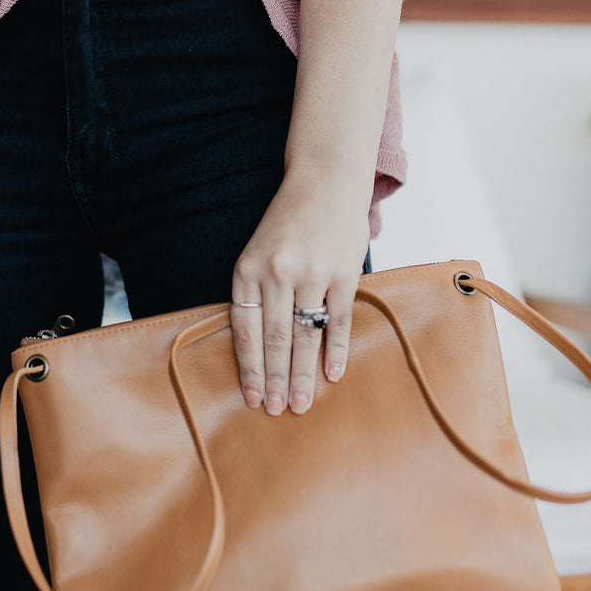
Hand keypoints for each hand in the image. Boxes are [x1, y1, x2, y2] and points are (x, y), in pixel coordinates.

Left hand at [230, 170, 371, 415]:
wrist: (325, 179)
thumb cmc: (286, 223)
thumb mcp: (256, 253)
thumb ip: (254, 295)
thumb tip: (255, 350)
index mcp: (248, 270)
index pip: (246, 330)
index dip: (250, 368)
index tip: (253, 398)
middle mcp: (278, 272)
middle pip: (275, 339)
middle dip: (276, 379)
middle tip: (277, 411)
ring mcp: (313, 271)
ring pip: (306, 335)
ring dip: (303, 374)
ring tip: (301, 403)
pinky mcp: (344, 271)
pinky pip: (338, 319)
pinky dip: (335, 350)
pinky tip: (331, 375)